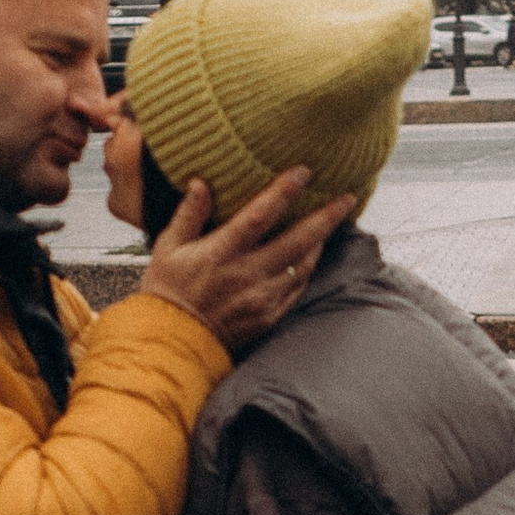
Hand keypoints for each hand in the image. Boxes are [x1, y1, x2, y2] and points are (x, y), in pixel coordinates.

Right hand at [138, 166, 355, 358]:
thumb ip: (188, 214)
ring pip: (304, 265)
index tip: (304, 171)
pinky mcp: (269, 316)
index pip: (260, 215)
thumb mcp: (167, 248)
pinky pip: (298, 288)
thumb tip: (200, 183)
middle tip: (347, 198)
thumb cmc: (167, 291)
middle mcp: (247, 274)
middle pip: (298, 241)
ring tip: (334, 221)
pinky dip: (308, 268)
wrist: (174, 343)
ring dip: (322, 241)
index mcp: (221, 252)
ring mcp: (262, 298)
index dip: (284, 191)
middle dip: (326, 217)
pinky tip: (313, 254)